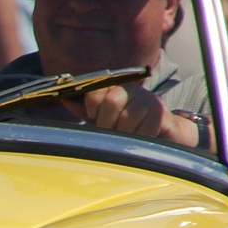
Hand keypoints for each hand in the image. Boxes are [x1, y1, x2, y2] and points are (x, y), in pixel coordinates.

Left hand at [68, 84, 199, 146]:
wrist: (164, 135)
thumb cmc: (128, 127)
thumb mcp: (103, 118)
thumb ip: (84, 108)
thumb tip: (63, 97)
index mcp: (115, 88)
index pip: (97, 89)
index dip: (91, 104)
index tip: (92, 116)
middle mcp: (132, 90)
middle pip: (111, 101)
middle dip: (107, 123)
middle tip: (111, 133)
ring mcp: (148, 100)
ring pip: (126, 119)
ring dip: (123, 135)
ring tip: (127, 138)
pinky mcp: (160, 114)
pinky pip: (142, 130)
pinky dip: (138, 139)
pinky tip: (142, 139)